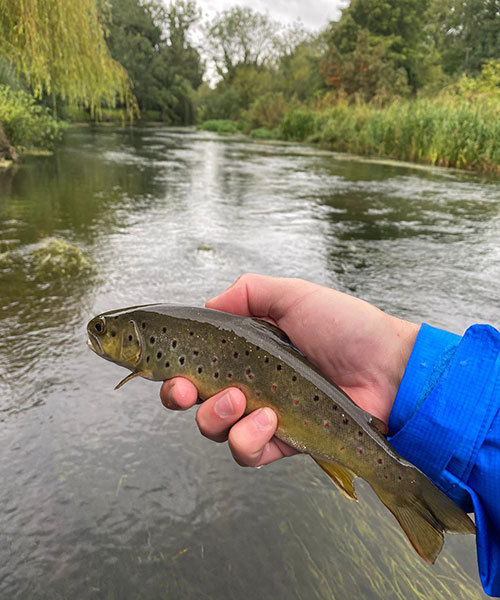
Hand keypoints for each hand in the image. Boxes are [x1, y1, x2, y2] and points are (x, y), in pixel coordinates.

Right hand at [160, 274, 418, 466]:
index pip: (198, 363)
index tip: (166, 367)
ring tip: (242, 399)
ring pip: (216, 429)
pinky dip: (249, 439)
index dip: (175, 368)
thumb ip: (248, 292)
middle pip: (195, 400)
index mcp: (247, 351)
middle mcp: (250, 383)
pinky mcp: (283, 443)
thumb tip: (208, 303)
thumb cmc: (345, 327)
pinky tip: (269, 419)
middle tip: (187, 389)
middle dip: (180, 396)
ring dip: (217, 416)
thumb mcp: (293, 295)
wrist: (388, 368)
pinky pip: (248, 453)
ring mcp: (264, 415)